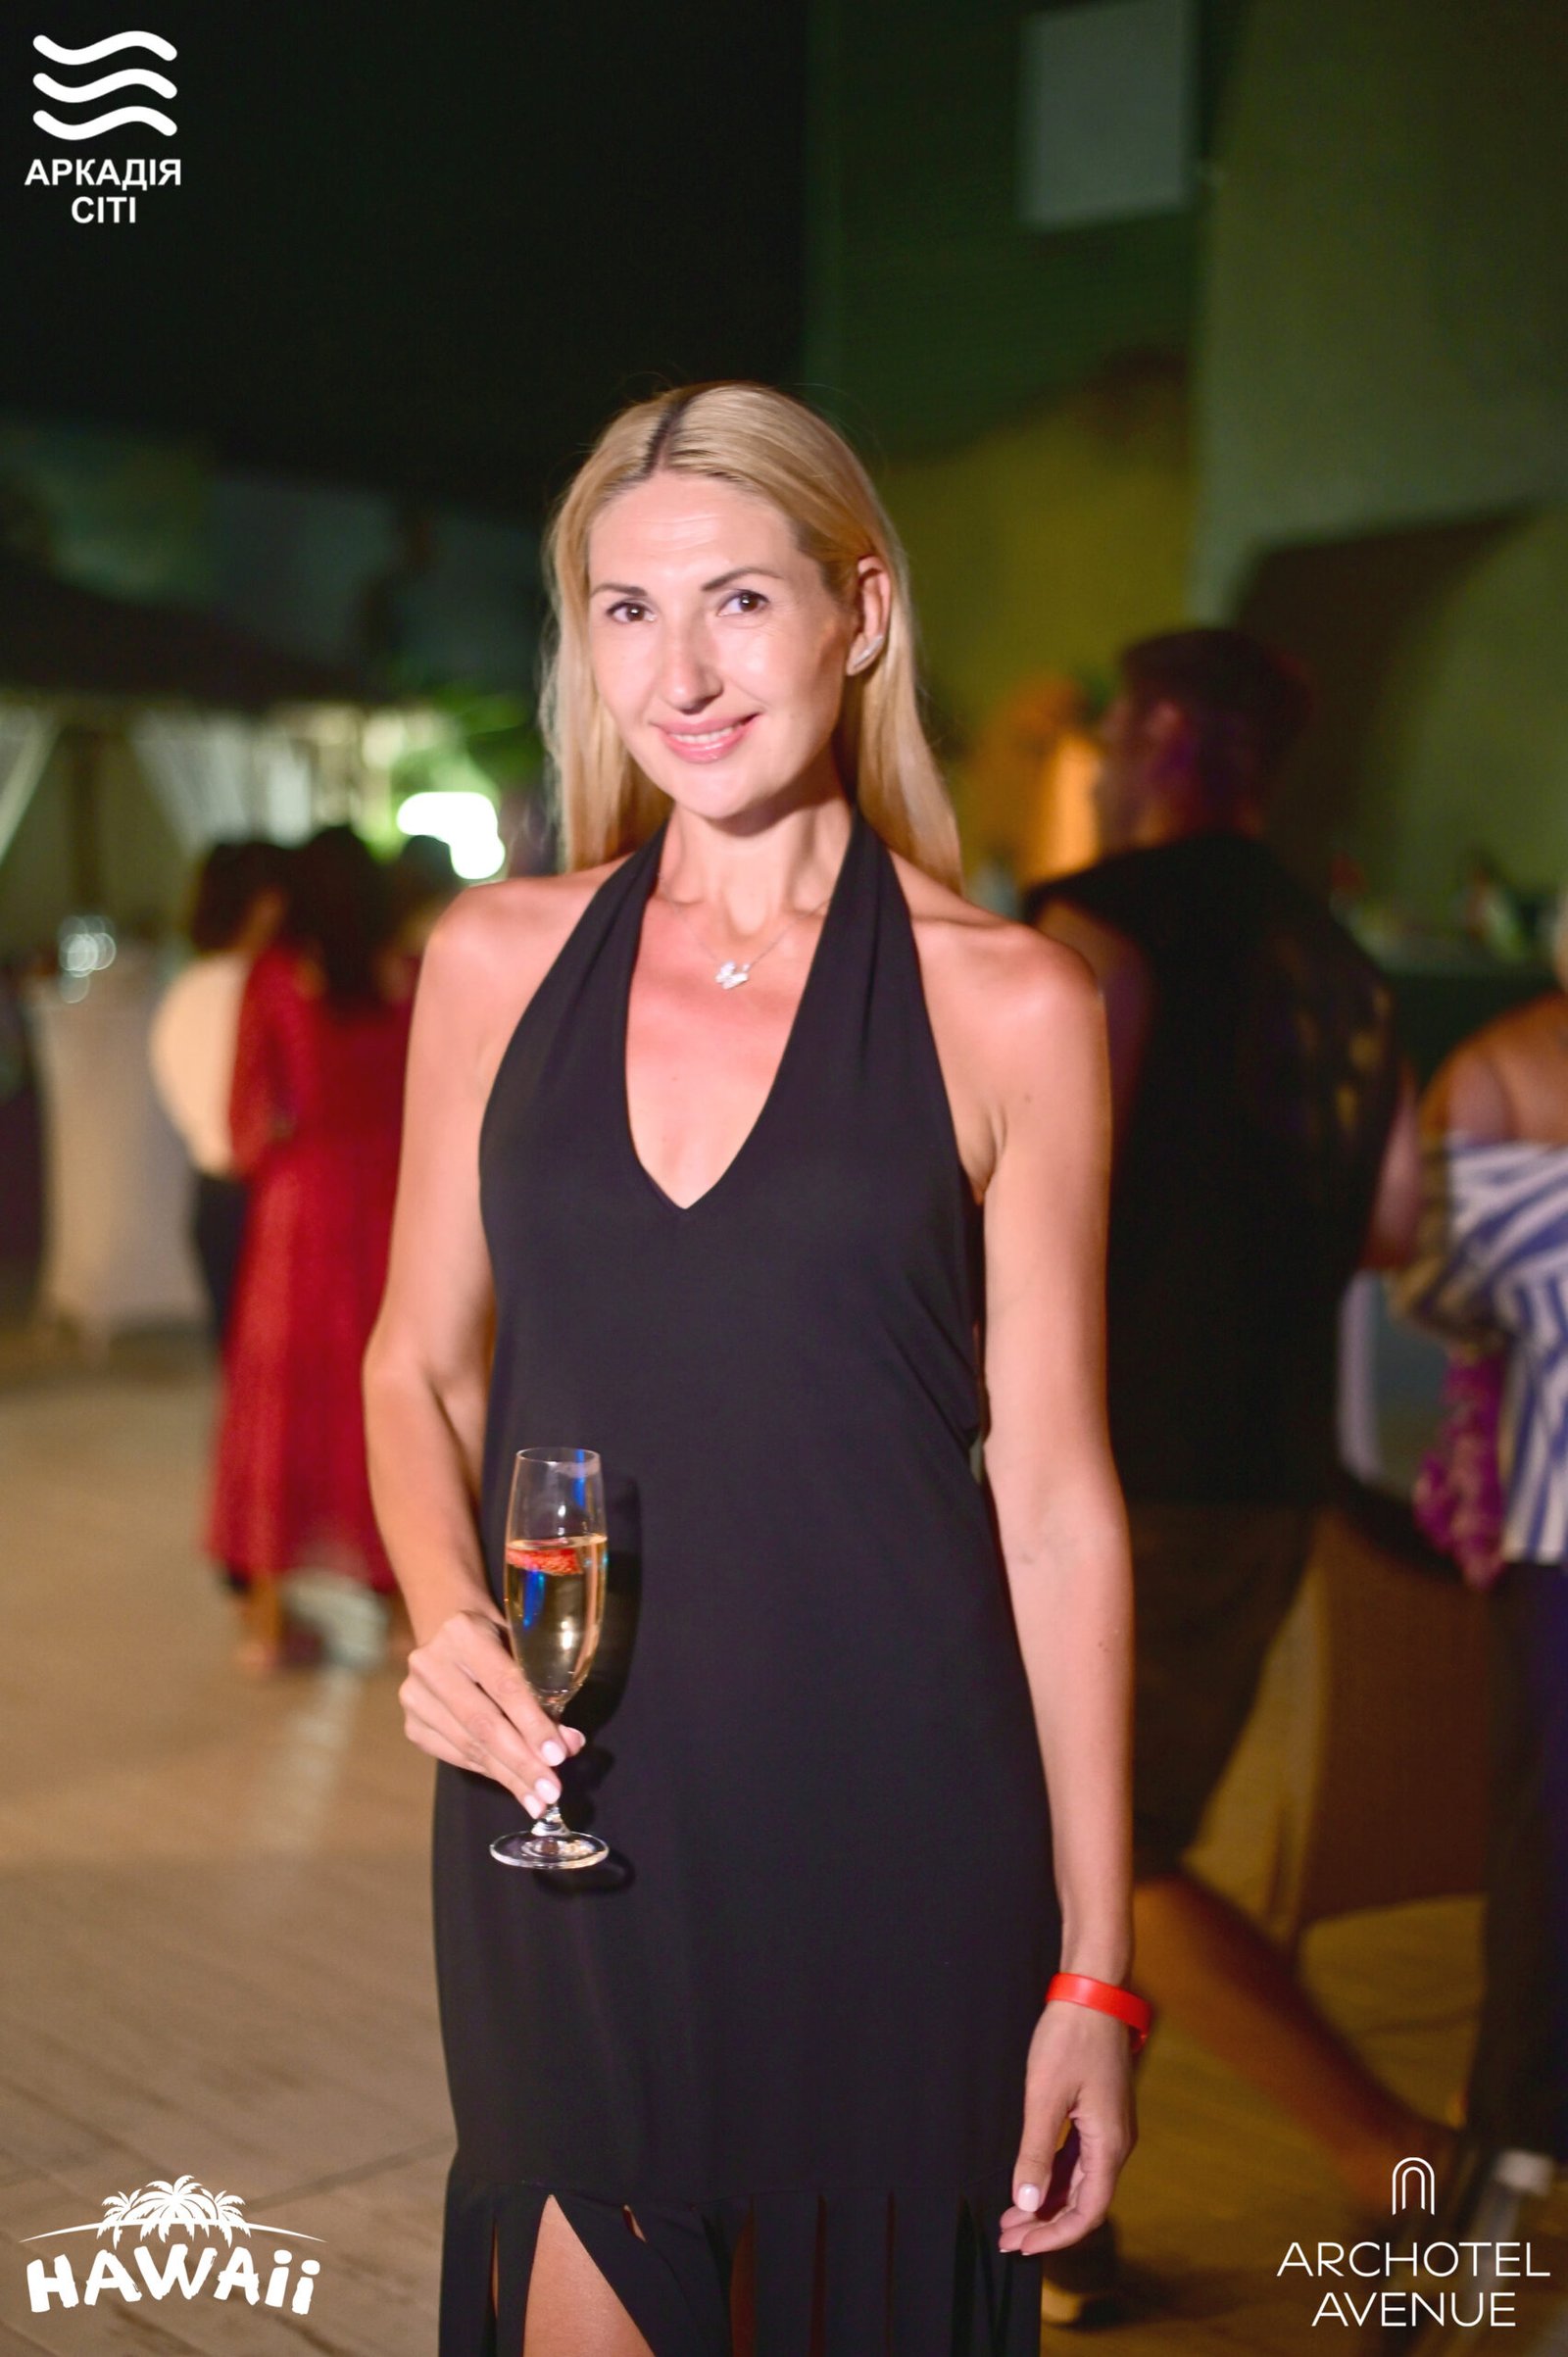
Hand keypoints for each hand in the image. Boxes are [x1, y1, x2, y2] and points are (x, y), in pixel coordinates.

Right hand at [399, 1606, 585, 1813]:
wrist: (447, 1636)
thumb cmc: (498, 1640)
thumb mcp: (522, 1650)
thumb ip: (544, 1691)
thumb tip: (570, 1743)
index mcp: (463, 1632)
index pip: (504, 1685)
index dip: (532, 1723)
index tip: (558, 1757)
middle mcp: (431, 1662)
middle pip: (483, 1723)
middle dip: (521, 1762)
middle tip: (550, 1792)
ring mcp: (414, 1695)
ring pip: (468, 1745)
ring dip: (508, 1776)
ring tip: (537, 1799)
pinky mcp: (411, 1724)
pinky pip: (455, 1756)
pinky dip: (488, 1772)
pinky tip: (513, 1785)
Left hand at [999, 1999, 1136, 2255]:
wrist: (1093, 1992)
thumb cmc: (1070, 2039)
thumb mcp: (1044, 2097)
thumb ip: (1035, 2153)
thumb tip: (1027, 2203)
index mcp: (1110, 2145)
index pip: (1088, 2212)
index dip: (1056, 2235)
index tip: (1023, 2246)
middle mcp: (1116, 2143)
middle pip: (1084, 2201)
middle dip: (1046, 2223)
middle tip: (1007, 2236)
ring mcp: (1110, 2128)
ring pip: (1080, 2182)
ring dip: (1048, 2201)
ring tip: (1012, 2216)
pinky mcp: (1100, 2113)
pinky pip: (1078, 2159)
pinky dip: (1054, 2176)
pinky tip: (1031, 2182)